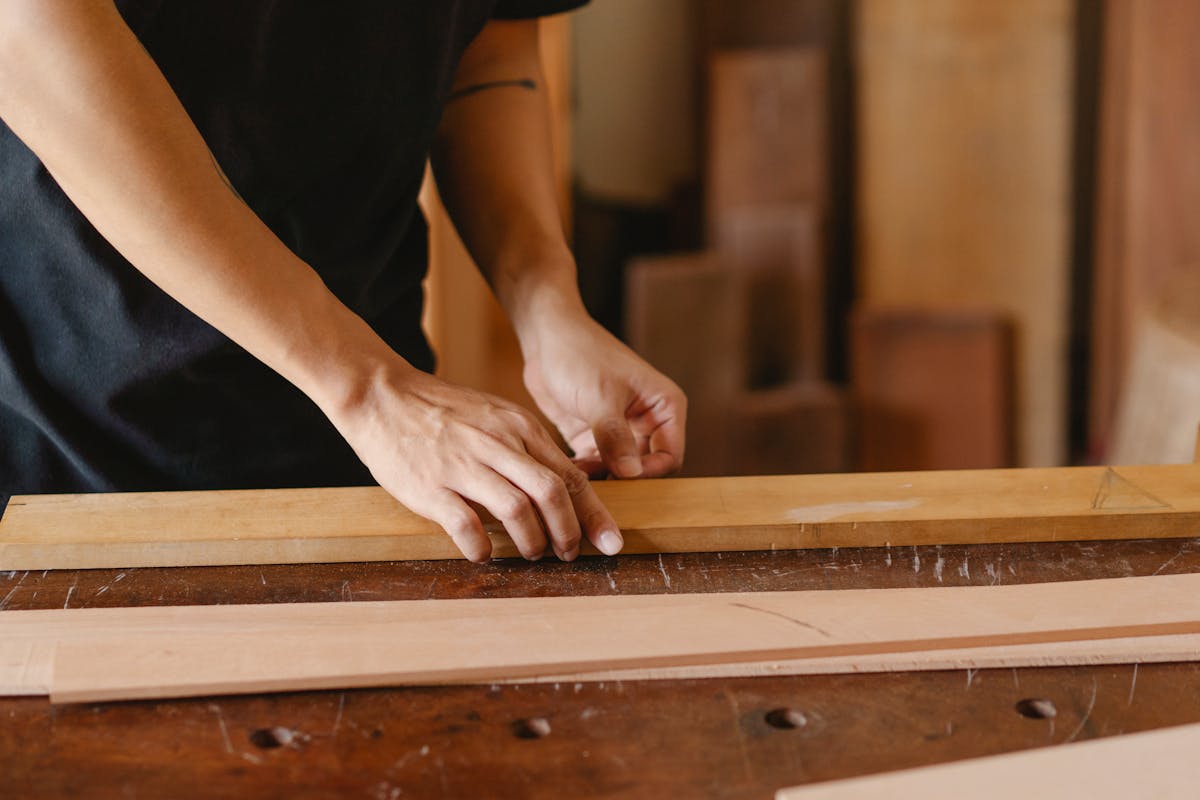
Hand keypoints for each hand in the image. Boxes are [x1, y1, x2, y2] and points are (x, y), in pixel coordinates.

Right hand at [329, 362, 623, 562]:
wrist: (383, 395)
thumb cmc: (442, 412)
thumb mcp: (496, 417)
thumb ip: (526, 447)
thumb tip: (559, 487)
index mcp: (519, 428)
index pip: (570, 474)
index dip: (594, 513)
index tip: (609, 540)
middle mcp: (498, 445)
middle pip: (553, 493)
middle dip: (570, 532)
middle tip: (570, 554)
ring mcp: (464, 466)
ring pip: (517, 510)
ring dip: (532, 541)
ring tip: (532, 554)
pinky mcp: (431, 486)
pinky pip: (467, 526)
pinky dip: (481, 547)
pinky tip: (482, 553)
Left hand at [521, 305, 686, 478]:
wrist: (547, 337)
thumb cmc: (580, 354)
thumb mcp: (600, 397)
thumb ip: (615, 437)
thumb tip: (631, 474)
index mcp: (665, 407)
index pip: (670, 456)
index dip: (650, 473)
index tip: (621, 479)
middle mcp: (648, 422)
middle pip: (647, 469)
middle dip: (624, 482)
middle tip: (599, 492)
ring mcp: (621, 431)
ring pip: (621, 471)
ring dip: (602, 480)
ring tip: (578, 485)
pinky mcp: (595, 437)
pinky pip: (597, 466)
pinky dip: (585, 474)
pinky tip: (566, 476)